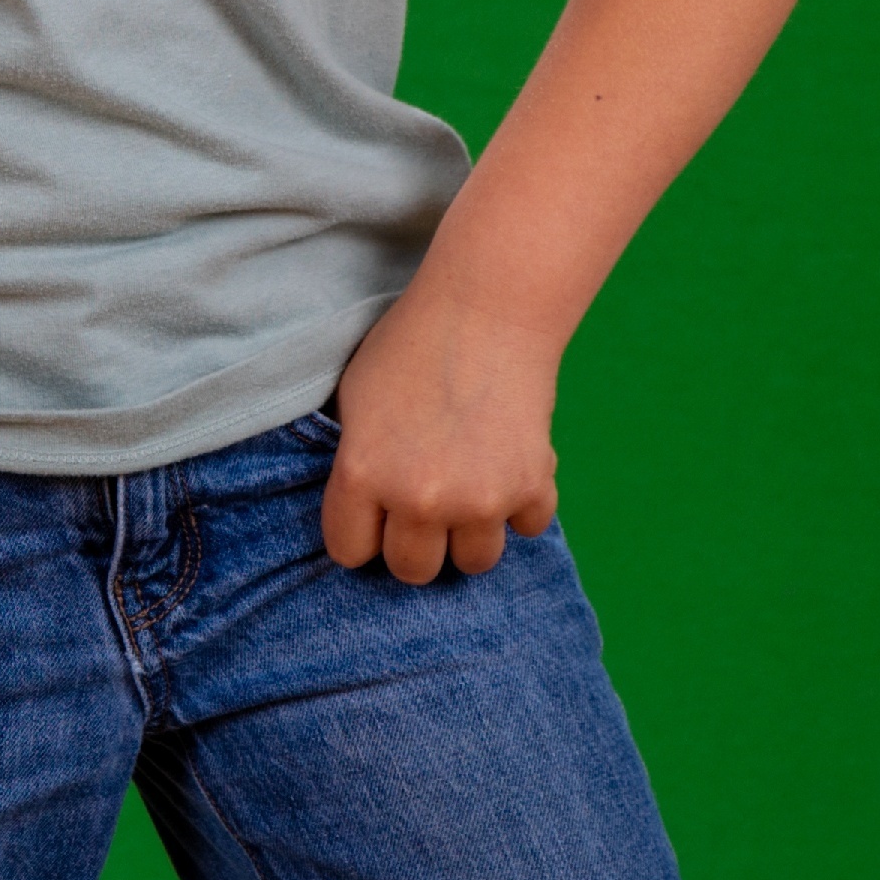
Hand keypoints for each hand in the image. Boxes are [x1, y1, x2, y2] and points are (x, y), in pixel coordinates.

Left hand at [322, 291, 559, 582]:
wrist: (487, 309)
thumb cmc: (411, 345)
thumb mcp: (354, 401)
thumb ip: (354, 462)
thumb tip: (362, 512)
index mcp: (361, 474)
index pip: (350, 553)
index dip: (362, 532)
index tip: (375, 515)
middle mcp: (418, 499)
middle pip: (413, 570)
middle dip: (417, 544)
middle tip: (426, 508)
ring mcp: (478, 500)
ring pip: (474, 562)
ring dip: (471, 533)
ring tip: (470, 490)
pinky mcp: (530, 488)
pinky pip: (527, 528)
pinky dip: (522, 505)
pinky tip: (509, 466)